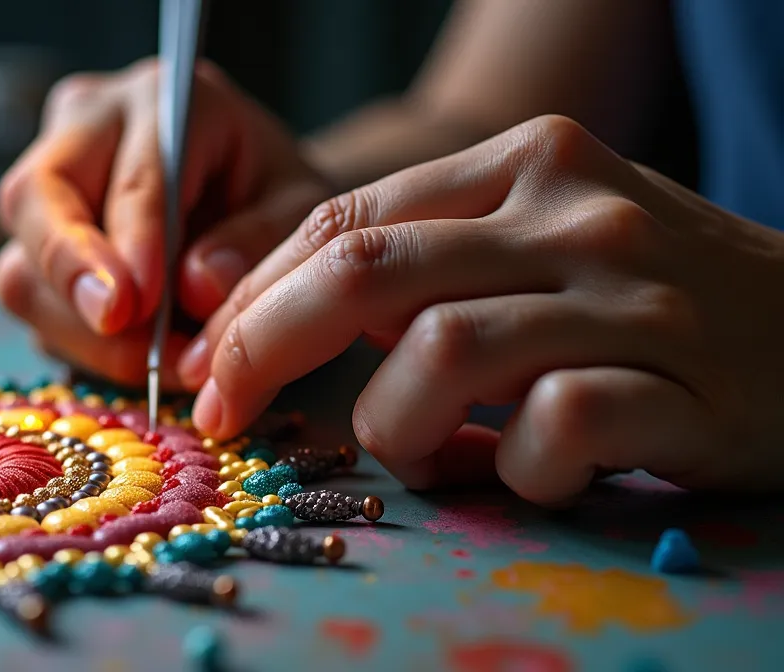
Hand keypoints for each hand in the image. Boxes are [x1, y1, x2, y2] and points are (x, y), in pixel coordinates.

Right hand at [0, 58, 329, 386]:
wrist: (251, 200)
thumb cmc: (273, 195)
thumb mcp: (298, 207)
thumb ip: (258, 239)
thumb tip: (196, 285)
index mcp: (163, 100)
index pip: (131, 174)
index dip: (132, 241)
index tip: (139, 302)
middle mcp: (86, 128)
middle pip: (34, 195)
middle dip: (69, 271)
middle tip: (115, 325)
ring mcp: (48, 186)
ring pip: (22, 262)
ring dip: (78, 327)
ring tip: (154, 361)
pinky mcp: (34, 246)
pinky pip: (33, 302)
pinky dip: (79, 344)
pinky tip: (136, 358)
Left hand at [182, 114, 783, 503]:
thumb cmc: (648, 297)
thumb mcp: (538, 241)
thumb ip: (426, 261)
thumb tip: (271, 317)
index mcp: (522, 163)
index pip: (346, 218)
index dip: (256, 295)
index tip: (211, 360)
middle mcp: (574, 212)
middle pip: (367, 271)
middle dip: (267, 346)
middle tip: (228, 410)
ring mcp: (632, 294)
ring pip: (442, 354)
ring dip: (396, 426)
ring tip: (425, 451)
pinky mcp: (685, 384)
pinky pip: (550, 428)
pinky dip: (512, 468)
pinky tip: (532, 469)